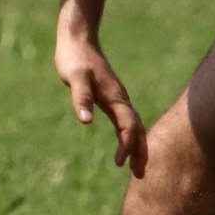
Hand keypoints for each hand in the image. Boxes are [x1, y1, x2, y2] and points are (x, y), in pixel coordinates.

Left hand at [55, 18, 146, 176]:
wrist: (78, 39)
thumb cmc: (74, 58)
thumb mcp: (75, 78)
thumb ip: (81, 98)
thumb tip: (85, 121)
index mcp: (114, 97)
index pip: (128, 125)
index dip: (126, 144)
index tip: (119, 162)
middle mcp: (120, 99)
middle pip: (137, 128)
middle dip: (140, 151)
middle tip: (140, 174)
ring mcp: (118, 98)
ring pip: (134, 125)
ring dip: (137, 145)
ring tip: (137, 167)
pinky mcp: (112, 97)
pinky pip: (126, 120)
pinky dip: (129, 135)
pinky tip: (125, 144)